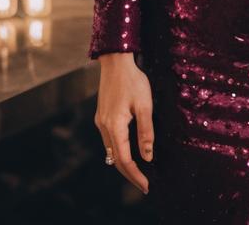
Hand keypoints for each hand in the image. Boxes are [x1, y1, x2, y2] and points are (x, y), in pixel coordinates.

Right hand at [94, 52, 153, 195]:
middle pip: (115, 159)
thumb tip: (147, 156)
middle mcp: (104, 127)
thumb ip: (146, 132)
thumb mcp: (145, 106)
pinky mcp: (101, 116)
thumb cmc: (133, 81)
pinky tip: (128, 151)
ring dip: (123, 163)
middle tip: (143, 185)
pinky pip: (109, 140)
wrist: (116, 62)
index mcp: (114, 126)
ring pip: (111, 151)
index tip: (146, 186)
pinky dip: (119, 150)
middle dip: (129, 174)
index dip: (135, 174)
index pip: (124, 159)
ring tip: (138, 172)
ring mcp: (100, 121)